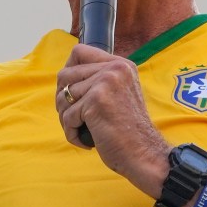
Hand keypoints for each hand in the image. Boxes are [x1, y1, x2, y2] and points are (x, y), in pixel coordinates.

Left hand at [55, 44, 169, 197]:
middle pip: (65, 74)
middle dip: (62, 99)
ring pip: (63, 96)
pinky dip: (71, 133)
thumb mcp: (118, 94)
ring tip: (81, 130)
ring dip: (66, 118)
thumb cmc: (128, 131)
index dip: (69, 72)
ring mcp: (105, 82)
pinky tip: (85, 141)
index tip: (73, 94)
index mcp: (120, 65)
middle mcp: (114, 68)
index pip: (79, 52)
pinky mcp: (96, 100)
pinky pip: (67, 115)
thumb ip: (98, 81)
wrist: (144, 153)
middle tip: (75, 118)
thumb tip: (63, 78)